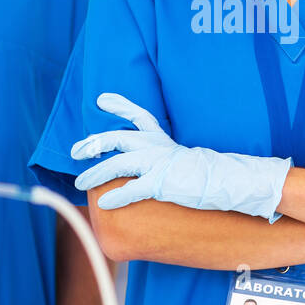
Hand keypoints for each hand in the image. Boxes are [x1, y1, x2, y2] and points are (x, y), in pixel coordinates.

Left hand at [72, 93, 291, 220]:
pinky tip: (105, 204)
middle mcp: (157, 146)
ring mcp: (158, 163)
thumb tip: (155, 169)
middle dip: (93, 143)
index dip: (119, 106)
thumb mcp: (184, 159)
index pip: (139, 115)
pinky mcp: (161, 182)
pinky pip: (132, 189)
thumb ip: (167, 159)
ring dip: (96, 173)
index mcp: (163, 139)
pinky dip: (116, 196)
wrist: (229, 181)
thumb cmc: (209, 174)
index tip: (101, 100)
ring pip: (117, 164)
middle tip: (76, 151)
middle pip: (118, 138)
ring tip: (81, 183)